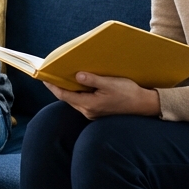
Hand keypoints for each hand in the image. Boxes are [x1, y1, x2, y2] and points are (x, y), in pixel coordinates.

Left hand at [44, 72, 160, 119]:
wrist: (144, 105)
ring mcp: (93, 113)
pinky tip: (78, 84)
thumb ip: (92, 80)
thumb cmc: (129, 93)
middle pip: (68, 98)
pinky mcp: (98, 112)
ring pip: (75, 100)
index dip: (53, 86)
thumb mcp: (110, 84)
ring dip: (68, 90)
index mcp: (89, 105)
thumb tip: (76, 76)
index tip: (44, 77)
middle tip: (51, 74)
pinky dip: (78, 93)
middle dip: (59, 87)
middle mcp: (88, 111)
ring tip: (62, 77)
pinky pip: (82, 101)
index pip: (64, 95)